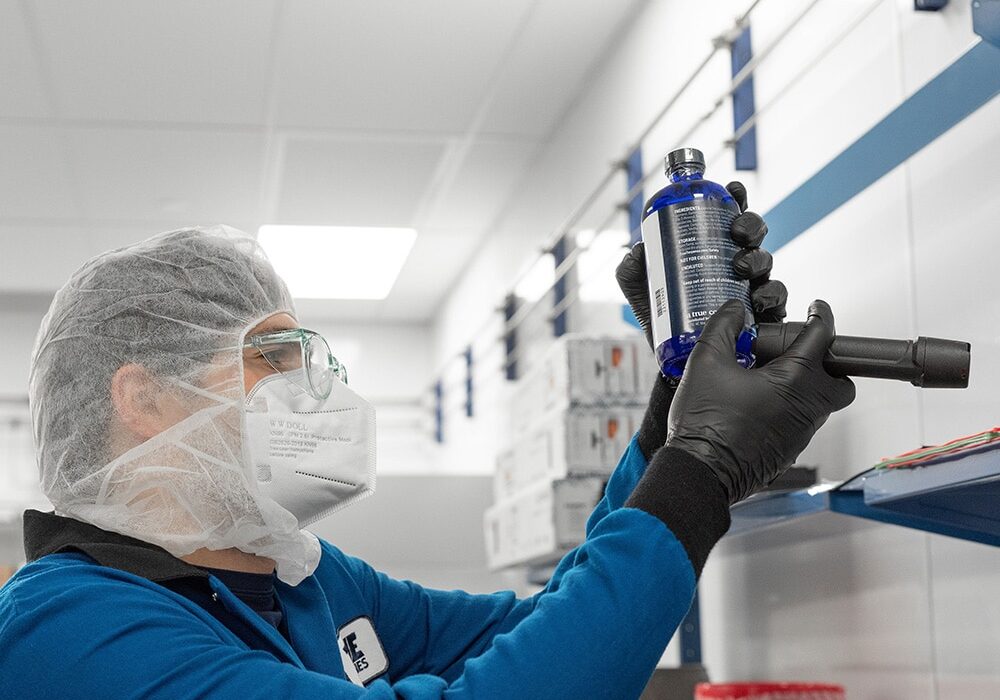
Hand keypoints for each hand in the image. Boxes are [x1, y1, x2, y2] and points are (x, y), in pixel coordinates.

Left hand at [616, 181, 787, 348]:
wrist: (675, 361)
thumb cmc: (665, 319)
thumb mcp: (642, 291)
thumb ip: (632, 270)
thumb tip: (638, 250)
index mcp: (712, 251)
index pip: (727, 218)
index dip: (735, 199)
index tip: (732, 190)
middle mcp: (735, 264)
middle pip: (753, 234)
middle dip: (750, 224)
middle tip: (736, 232)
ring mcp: (750, 288)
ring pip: (766, 262)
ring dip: (758, 259)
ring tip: (740, 267)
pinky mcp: (762, 314)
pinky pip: (777, 299)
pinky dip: (773, 294)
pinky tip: (759, 298)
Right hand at [666, 299, 855, 503]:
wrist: (700, 471)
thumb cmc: (704, 423)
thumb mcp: (706, 361)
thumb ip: (723, 327)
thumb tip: (734, 311)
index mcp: (793, 380)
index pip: (822, 337)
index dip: (820, 316)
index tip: (816, 310)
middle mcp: (806, 408)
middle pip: (841, 380)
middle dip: (829, 364)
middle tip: (801, 354)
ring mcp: (800, 433)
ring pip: (821, 405)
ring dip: (805, 388)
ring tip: (770, 379)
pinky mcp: (789, 451)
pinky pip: (801, 424)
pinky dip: (790, 410)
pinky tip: (759, 406)